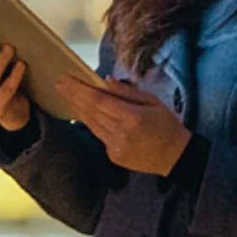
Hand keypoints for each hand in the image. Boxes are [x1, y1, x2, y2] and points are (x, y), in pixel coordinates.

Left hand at [54, 73, 192, 175]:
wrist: (177, 158)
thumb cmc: (167, 125)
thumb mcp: (152, 101)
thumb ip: (127, 92)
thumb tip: (105, 81)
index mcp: (131, 117)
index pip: (98, 100)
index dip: (79, 89)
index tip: (66, 78)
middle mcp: (120, 133)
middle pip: (90, 111)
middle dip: (73, 96)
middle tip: (59, 83)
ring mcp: (116, 147)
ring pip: (91, 124)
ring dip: (77, 108)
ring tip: (66, 94)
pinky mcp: (114, 156)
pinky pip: (98, 135)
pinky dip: (90, 122)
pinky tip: (83, 112)